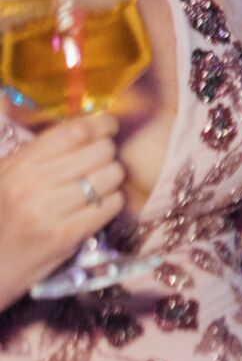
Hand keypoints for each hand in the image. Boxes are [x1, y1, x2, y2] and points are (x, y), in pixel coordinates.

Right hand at [0, 114, 127, 303]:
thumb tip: (89, 126)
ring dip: (112, 178)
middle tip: (100, 162)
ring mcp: (49, 211)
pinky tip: (97, 206)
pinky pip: (111, 204)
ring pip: (111, 175)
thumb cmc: (3, 214)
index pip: (76, 131)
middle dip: (108, 154)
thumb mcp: (8, 174)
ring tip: (98, 185)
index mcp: (20, 164)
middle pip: (101, 151)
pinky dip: (112, 201)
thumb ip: (42, 151)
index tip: (108, 127)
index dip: (102, 124)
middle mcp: (33, 184)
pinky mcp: (66, 236)